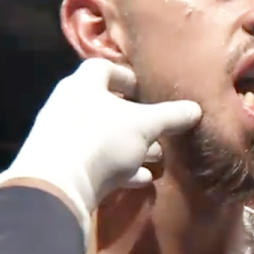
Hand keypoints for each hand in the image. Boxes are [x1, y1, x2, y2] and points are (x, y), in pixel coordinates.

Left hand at [0, 59, 201, 241]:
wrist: (58, 185)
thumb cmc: (102, 139)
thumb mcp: (145, 125)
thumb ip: (171, 115)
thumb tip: (196, 108)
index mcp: (83, 86)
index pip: (103, 68)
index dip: (126, 76)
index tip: (146, 90)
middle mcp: (68, 107)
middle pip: (105, 106)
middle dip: (135, 118)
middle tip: (158, 128)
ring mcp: (63, 138)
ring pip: (102, 136)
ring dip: (129, 146)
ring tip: (156, 157)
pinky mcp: (63, 167)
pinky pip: (96, 162)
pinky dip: (119, 168)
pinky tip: (141, 179)